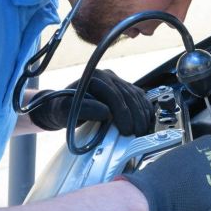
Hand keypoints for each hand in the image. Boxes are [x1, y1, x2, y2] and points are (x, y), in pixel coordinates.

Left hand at [29, 70, 154, 135]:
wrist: (64, 107)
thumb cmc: (64, 110)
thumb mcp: (66, 110)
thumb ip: (83, 109)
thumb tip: (105, 112)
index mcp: (95, 78)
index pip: (114, 94)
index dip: (122, 112)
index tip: (126, 130)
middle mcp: (108, 76)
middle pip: (129, 95)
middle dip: (135, 116)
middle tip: (137, 134)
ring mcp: (118, 82)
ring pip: (137, 96)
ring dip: (143, 115)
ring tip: (142, 131)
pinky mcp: (125, 90)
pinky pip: (140, 98)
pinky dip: (145, 111)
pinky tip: (146, 123)